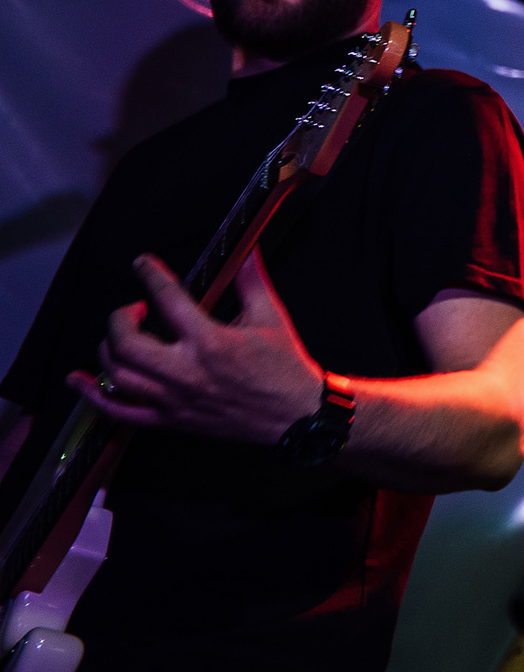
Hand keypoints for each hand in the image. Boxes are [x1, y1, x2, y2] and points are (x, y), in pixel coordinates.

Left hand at [74, 251, 323, 442]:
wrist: (294, 417)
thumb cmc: (284, 369)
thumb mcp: (271, 319)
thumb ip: (252, 283)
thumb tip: (247, 252)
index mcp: (210, 342)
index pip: (167, 299)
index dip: (150, 275)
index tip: (143, 265)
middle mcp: (185, 371)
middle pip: (126, 342)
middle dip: (120, 318)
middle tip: (135, 310)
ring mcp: (173, 399)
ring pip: (117, 374)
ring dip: (108, 349)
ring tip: (120, 337)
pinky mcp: (170, 419)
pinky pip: (119, 411)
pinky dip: (94, 395)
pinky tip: (82, 381)